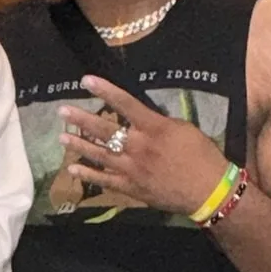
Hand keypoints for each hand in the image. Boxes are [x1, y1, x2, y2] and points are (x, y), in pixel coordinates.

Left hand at [59, 77, 228, 216]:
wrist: (209, 191)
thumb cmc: (202, 156)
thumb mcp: (184, 130)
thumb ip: (159, 123)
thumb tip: (142, 120)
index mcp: (153, 128)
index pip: (125, 104)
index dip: (105, 90)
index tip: (86, 80)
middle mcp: (138, 146)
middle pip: (105, 130)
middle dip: (81, 119)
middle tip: (62, 111)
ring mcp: (132, 169)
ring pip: (99, 155)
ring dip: (79, 145)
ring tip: (62, 138)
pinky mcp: (131, 188)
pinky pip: (105, 181)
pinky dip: (88, 175)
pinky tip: (73, 169)